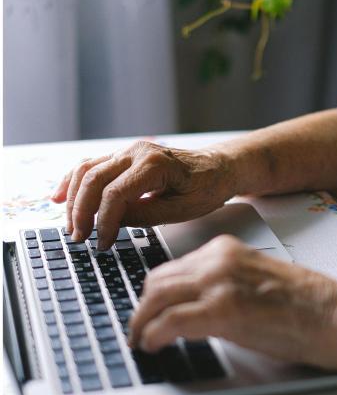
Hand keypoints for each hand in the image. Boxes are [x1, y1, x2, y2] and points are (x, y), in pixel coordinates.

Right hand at [51, 141, 234, 249]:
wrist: (218, 168)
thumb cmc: (207, 188)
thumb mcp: (182, 210)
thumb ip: (145, 216)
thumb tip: (111, 223)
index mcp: (155, 164)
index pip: (115, 193)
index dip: (103, 221)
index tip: (101, 243)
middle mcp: (137, 151)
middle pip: (93, 179)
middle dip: (81, 211)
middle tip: (79, 238)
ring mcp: (128, 151)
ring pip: (86, 170)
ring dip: (73, 199)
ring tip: (71, 226)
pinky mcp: (123, 157)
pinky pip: (90, 166)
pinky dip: (72, 182)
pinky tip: (59, 198)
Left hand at [129, 234, 336, 369]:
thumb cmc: (308, 305)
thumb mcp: (257, 281)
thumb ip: (224, 286)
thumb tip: (194, 309)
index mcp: (226, 249)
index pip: (173, 269)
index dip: (154, 295)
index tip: (147, 312)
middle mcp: (218, 258)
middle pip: (158, 281)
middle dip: (142, 309)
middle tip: (137, 331)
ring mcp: (220, 282)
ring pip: (157, 298)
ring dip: (141, 323)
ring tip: (141, 342)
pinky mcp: (224, 310)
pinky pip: (170, 321)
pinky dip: (153, 335)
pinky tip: (153, 346)